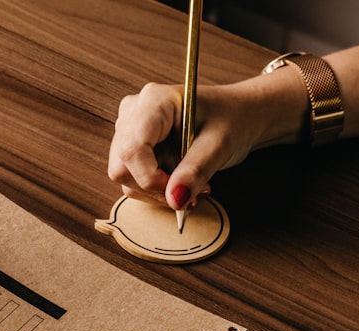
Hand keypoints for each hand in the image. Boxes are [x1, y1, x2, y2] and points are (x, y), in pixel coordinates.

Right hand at [108, 78, 300, 210]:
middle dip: (154, 188)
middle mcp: (133, 112)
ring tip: (191, 185)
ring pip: (124, 176)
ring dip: (156, 191)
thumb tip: (175, 200)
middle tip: (190, 193)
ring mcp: (128, 128)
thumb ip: (196, 171)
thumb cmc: (231, 119)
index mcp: (154, 101)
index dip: (150, 179)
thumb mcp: (219, 145)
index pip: (132, 149)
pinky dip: (155, 188)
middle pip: (122, 166)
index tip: (179, 192)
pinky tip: (180, 181)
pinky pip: (131, 178)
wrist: (237, 115)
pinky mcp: (132, 145)